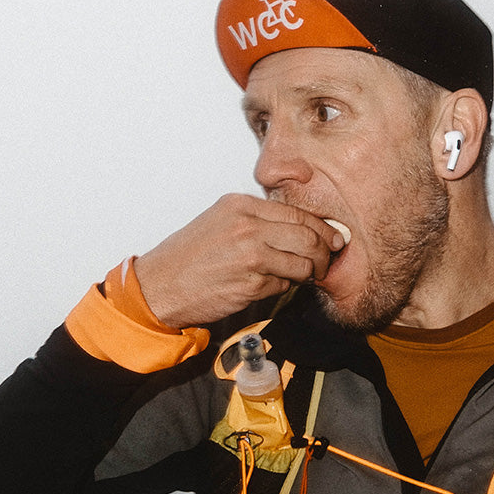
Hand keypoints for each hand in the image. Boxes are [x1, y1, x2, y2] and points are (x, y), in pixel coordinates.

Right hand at [134, 194, 344, 327]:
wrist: (160, 285)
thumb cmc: (189, 257)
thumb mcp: (221, 221)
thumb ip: (257, 220)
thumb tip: (298, 229)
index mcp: (241, 206)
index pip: (297, 213)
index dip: (322, 228)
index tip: (333, 239)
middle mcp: (247, 227)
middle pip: (308, 237)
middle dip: (325, 253)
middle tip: (326, 262)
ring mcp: (250, 256)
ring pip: (302, 263)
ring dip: (308, 274)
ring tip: (302, 277)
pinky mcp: (251, 284)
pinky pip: (284, 285)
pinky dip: (283, 287)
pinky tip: (269, 285)